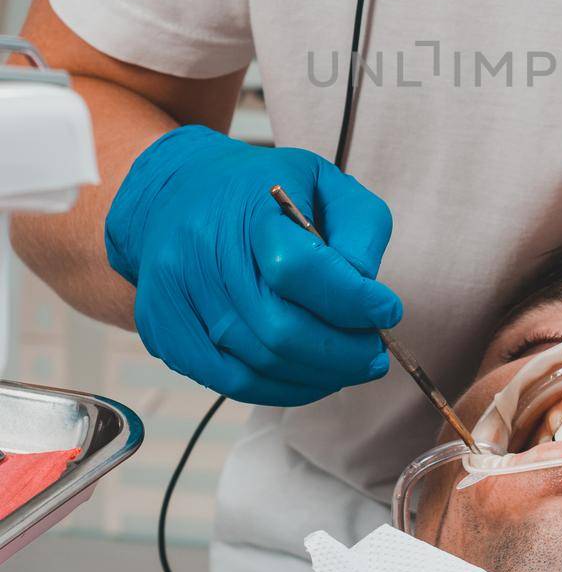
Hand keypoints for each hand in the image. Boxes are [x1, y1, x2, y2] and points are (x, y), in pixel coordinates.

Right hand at [105, 125, 401, 404]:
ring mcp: (176, 297)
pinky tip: (311, 375)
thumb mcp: (325, 183)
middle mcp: (201, 253)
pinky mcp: (165, 332)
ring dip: (319, 376)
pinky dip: (283, 388)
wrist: (175, 195)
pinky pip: (232, 382)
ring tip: (350, 365)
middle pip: (280, 329)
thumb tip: (368, 296)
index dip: (351, 300)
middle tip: (374, 353)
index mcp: (247, 208)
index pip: (299, 268)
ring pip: (259, 364)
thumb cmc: (261, 193)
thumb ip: (359, 231)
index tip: (386, 310)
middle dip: (343, 352)